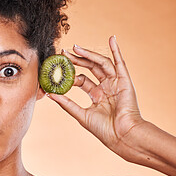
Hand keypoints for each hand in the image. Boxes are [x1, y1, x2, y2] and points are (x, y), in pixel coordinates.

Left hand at [47, 36, 145, 157]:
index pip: (81, 79)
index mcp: (97, 96)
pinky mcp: (125, 81)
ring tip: (76, 47)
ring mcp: (116, 83)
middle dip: (77, 60)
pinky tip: (112, 39)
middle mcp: (106, 87)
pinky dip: (117, 50)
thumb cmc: (104, 130)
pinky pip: (120, 63)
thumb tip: (50, 94)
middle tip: (64, 52)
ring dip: (89, 54)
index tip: (58, 68)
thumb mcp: (81, 115)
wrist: (122, 136)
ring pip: (101, 64)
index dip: (70, 73)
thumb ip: (66, 103)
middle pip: (90, 68)